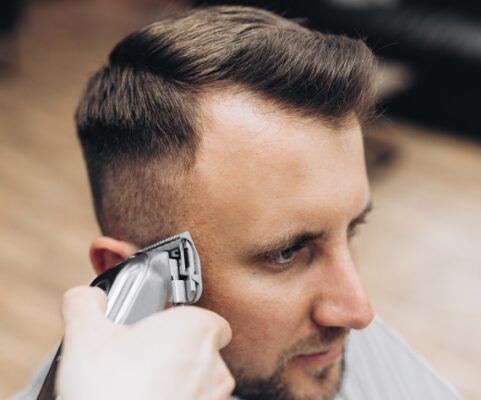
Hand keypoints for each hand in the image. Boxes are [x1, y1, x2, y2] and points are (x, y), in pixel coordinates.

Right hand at [56, 286, 233, 399]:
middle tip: (141, 362)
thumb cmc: (110, 392)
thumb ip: (85, 303)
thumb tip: (87, 296)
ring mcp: (213, 399)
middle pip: (202, 351)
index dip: (185, 324)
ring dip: (177, 383)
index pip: (208, 320)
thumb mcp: (85, 336)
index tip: (159, 331)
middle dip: (176, 355)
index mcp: (197, 330)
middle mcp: (214, 365)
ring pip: (199, 383)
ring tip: (138, 387)